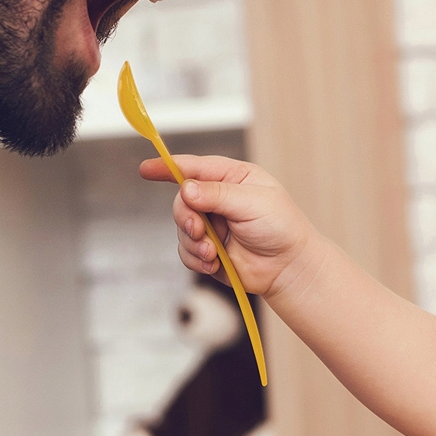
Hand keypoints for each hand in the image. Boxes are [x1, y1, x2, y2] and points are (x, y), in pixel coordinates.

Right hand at [139, 154, 312, 297]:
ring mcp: (212, 225)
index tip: (147, 170)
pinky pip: (186, 251)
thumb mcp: (253, 203)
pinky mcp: (208, 250)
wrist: (289, 268)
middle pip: (182, 200)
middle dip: (186, 216)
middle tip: (198, 229)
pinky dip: (196, 258)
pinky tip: (214, 262)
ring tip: (213, 251)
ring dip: (193, 241)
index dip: (169, 167)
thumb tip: (186, 189)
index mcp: (233, 178)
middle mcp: (219, 199)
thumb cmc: (281, 228)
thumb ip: (218, 195)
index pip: (195, 167)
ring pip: (182, 228)